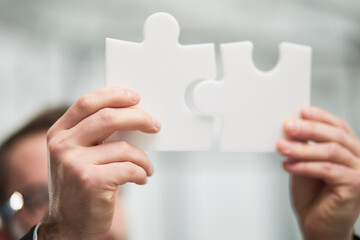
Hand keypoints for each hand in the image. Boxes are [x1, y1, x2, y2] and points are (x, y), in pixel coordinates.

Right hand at [38, 87, 160, 239]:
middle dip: (138, 118)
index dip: (113, 95)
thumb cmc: (79, 186)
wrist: (68, 226)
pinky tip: (141, 179)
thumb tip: (132, 116)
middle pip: (108, 117)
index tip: (135, 97)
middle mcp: (62, 145)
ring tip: (146, 167)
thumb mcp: (77, 155)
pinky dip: (141, 173)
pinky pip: (129, 168)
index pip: (87, 102)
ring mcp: (75, 164)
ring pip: (124, 147)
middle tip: (154, 124)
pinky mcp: (91, 182)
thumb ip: (95, 134)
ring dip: (143, 158)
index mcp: (59, 133)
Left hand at [277, 106, 359, 239]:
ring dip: (302, 148)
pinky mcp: (355, 186)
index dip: (320, 116)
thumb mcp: (305, 163)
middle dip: (309, 128)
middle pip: (336, 136)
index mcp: (349, 149)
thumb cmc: (313, 195)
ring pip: (331, 151)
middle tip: (287, 126)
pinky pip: (328, 170)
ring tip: (282, 147)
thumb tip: (292, 127)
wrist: (318, 224)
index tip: (301, 111)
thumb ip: (304, 146)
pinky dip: (305, 166)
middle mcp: (359, 158)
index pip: (338, 126)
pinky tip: (289, 165)